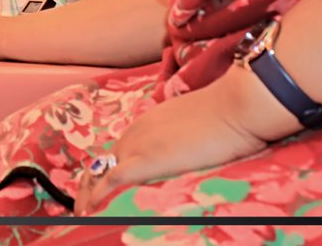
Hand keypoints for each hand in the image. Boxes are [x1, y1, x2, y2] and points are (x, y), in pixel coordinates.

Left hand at [73, 69, 298, 215]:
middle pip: (103, 162)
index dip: (106, 172)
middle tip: (87, 208)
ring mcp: (139, 144)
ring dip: (91, 195)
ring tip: (85, 216)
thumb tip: (188, 154)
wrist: (237, 105)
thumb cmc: (227, 114)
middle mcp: (136, 132)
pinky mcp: (147, 159)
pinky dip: (98, 197)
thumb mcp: (196, 125)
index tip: (100, 190)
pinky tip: (92, 212)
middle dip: (92, 186)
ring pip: (102, 172)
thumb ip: (183, 140)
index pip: (118, 151)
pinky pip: (112, 180)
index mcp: (147, 124)